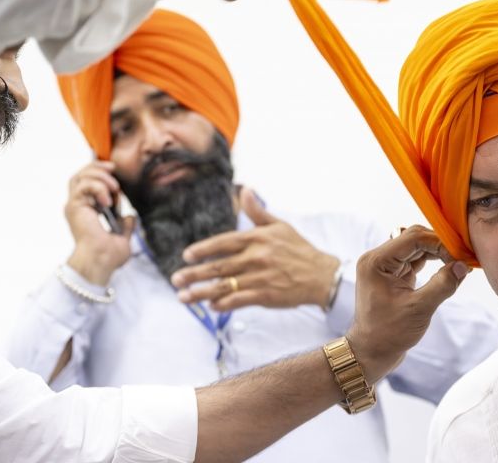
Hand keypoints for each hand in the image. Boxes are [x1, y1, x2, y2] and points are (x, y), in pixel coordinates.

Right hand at [64, 161, 134, 285]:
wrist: (101, 261)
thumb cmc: (108, 256)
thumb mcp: (121, 238)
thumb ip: (125, 226)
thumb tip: (130, 217)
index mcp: (86, 212)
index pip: (87, 182)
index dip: (101, 174)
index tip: (117, 179)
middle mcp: (77, 206)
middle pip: (80, 174)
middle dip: (97, 167)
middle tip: (113, 169)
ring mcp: (74, 206)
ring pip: (80, 176)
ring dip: (100, 176)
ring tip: (114, 188)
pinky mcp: (74, 207)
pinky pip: (84, 186)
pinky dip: (98, 188)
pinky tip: (108, 201)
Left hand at [171, 187, 339, 310]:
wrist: (321, 275)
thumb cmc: (299, 249)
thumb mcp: (280, 226)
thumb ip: (257, 211)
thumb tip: (244, 190)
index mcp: (257, 239)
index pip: (223, 243)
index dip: (203, 250)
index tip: (186, 255)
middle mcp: (255, 257)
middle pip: (218, 266)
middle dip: (193, 274)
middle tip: (176, 279)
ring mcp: (259, 278)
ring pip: (224, 286)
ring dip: (201, 293)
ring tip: (183, 297)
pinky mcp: (265, 295)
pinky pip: (238, 300)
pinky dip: (223, 304)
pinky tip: (211, 306)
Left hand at [344, 226, 468, 382]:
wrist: (372, 351)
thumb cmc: (388, 333)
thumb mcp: (419, 309)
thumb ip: (442, 285)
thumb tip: (463, 266)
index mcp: (376, 261)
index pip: (413, 238)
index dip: (439, 242)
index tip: (461, 255)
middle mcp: (378, 259)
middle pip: (414, 238)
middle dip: (440, 245)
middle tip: (463, 257)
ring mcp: (385, 266)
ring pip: (417, 248)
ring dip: (438, 253)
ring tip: (459, 262)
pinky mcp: (394, 275)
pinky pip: (416, 260)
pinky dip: (433, 262)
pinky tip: (449, 268)